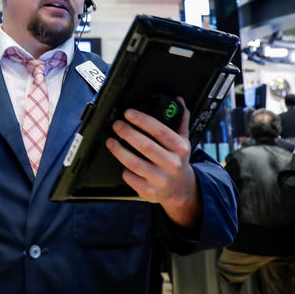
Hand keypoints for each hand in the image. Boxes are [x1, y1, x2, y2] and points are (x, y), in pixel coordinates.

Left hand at [105, 97, 199, 227]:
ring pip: (133, 163)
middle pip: (145, 146)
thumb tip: (180, 101)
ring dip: (119, 150)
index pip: (160, 131)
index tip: (128, 113)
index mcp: (180, 149)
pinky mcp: (149, 191)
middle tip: (117, 125)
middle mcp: (171, 164)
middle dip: (127, 132)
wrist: (181, 190)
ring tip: (111, 141)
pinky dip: (124, 169)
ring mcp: (160, 179)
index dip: (142, 120)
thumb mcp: (183, 142)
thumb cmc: (178, 162)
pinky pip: (130, 177)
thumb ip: (180, 121)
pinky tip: (122, 162)